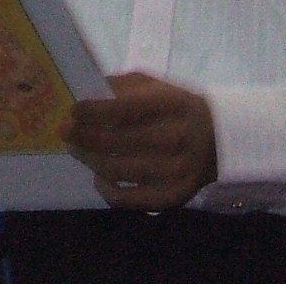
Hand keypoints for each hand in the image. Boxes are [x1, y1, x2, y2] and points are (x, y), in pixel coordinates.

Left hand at [67, 72, 218, 212]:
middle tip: (64, 130)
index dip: (93, 111)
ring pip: (116, 170)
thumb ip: (125, 85)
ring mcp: (173, 172)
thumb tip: (88, 87)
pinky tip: (97, 176)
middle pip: (115, 142)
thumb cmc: (179, 108)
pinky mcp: (172, 196)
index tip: (73, 110)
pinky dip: (105, 189)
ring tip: (76, 148)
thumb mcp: (158, 86)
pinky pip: (129, 199)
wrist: (220, 140)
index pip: (123, 111)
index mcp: (170, 107)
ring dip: (88, 158)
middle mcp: (173, 139)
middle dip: (82, 135)